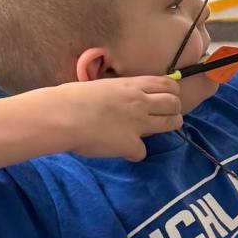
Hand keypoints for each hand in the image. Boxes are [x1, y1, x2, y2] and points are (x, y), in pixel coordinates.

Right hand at [50, 76, 182, 160]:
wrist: (62, 115)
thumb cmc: (72, 98)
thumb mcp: (101, 86)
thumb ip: (117, 92)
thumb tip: (119, 100)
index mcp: (131, 85)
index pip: (167, 84)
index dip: (171, 92)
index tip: (166, 98)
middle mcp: (140, 102)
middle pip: (174, 104)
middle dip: (174, 111)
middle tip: (167, 117)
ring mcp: (138, 123)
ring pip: (170, 123)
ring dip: (167, 127)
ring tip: (154, 131)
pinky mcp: (131, 144)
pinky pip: (142, 152)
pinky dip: (133, 153)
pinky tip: (123, 151)